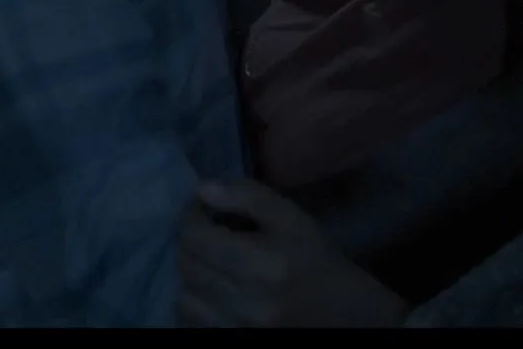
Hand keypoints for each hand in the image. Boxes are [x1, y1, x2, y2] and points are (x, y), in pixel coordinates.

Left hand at [176, 178, 409, 326]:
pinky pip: (190, 318)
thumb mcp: (291, 217)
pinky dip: (193, 299)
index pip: (195, 235)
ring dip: (190, 271)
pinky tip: (210, 286)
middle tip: (206, 229)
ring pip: (184, 293)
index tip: (203, 207)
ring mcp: (237, 325)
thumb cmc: (314, 257)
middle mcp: (246, 299)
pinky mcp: (232, 337)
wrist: (338, 310)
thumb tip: (202, 189)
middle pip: (186, 263)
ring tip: (208, 259)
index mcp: (263, 262)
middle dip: (190, 239)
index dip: (191, 215)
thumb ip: (247, 196)